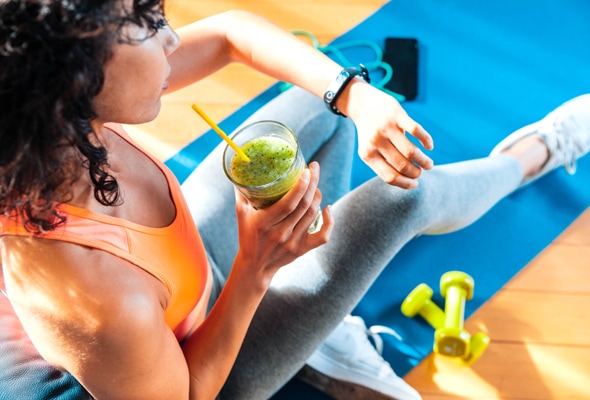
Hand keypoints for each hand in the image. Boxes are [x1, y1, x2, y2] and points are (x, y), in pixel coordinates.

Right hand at [233, 162, 332, 283]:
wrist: (255, 267)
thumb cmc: (247, 237)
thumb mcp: (241, 215)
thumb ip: (242, 194)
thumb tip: (241, 171)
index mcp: (264, 224)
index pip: (288, 204)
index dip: (300, 187)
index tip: (306, 170)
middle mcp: (280, 234)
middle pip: (303, 206)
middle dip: (312, 183)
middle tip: (314, 168)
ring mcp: (293, 243)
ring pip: (312, 215)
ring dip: (317, 196)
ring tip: (315, 184)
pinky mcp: (302, 249)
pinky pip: (322, 236)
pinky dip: (329, 222)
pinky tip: (328, 208)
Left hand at [348, 83, 433, 188]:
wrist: (361, 103)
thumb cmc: (370, 132)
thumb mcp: (369, 149)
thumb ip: (383, 163)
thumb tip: (407, 180)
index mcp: (368, 154)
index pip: (389, 176)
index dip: (405, 183)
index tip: (415, 183)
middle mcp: (376, 142)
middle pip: (402, 165)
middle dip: (416, 173)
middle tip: (421, 172)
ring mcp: (386, 128)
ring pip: (411, 152)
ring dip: (424, 161)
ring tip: (428, 164)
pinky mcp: (397, 114)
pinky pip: (416, 130)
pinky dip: (426, 141)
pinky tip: (429, 146)